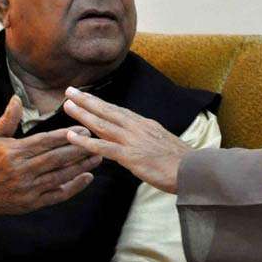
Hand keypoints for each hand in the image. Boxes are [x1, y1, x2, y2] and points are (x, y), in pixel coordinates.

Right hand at [0, 95, 101, 215]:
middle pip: (56, 159)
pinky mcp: (32, 203)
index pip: (44, 142)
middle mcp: (22, 171)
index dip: (65, 136)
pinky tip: (87, 177)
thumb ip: (8, 118)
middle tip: (96, 141)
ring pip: (60, 176)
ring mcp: (28, 189)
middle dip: (78, 149)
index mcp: (14, 152)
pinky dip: (73, 187)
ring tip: (97, 157)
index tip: (82, 129)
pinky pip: (57, 194)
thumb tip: (17, 97)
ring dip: (81, 167)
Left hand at [63, 87, 191, 193]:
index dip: (99, 102)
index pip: (116, 110)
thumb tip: (134, 134)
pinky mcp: (130, 156)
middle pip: (106, 110)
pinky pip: (103, 147)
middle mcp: (135, 127)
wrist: (195, 170)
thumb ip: (145, 136)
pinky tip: (71, 137)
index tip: (85, 94)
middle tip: (69, 90)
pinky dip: (85, 142)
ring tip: (67, 106)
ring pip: (101, 124)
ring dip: (82, 114)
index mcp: (143, 124)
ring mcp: (132, 140)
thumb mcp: (161, 140)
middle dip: (86, 100)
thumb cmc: (181, 160)